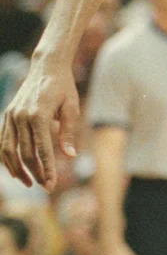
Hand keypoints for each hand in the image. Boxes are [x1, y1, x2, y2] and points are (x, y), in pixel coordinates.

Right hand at [0, 56, 79, 190]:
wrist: (47, 67)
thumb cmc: (64, 88)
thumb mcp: (71, 108)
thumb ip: (68, 132)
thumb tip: (70, 156)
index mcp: (39, 114)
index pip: (42, 149)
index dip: (47, 170)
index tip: (52, 186)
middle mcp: (21, 116)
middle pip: (25, 153)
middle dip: (35, 173)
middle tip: (46, 187)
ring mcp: (11, 115)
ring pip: (8, 150)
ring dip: (18, 169)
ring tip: (30, 183)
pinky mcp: (7, 115)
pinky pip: (2, 141)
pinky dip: (6, 157)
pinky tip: (15, 170)